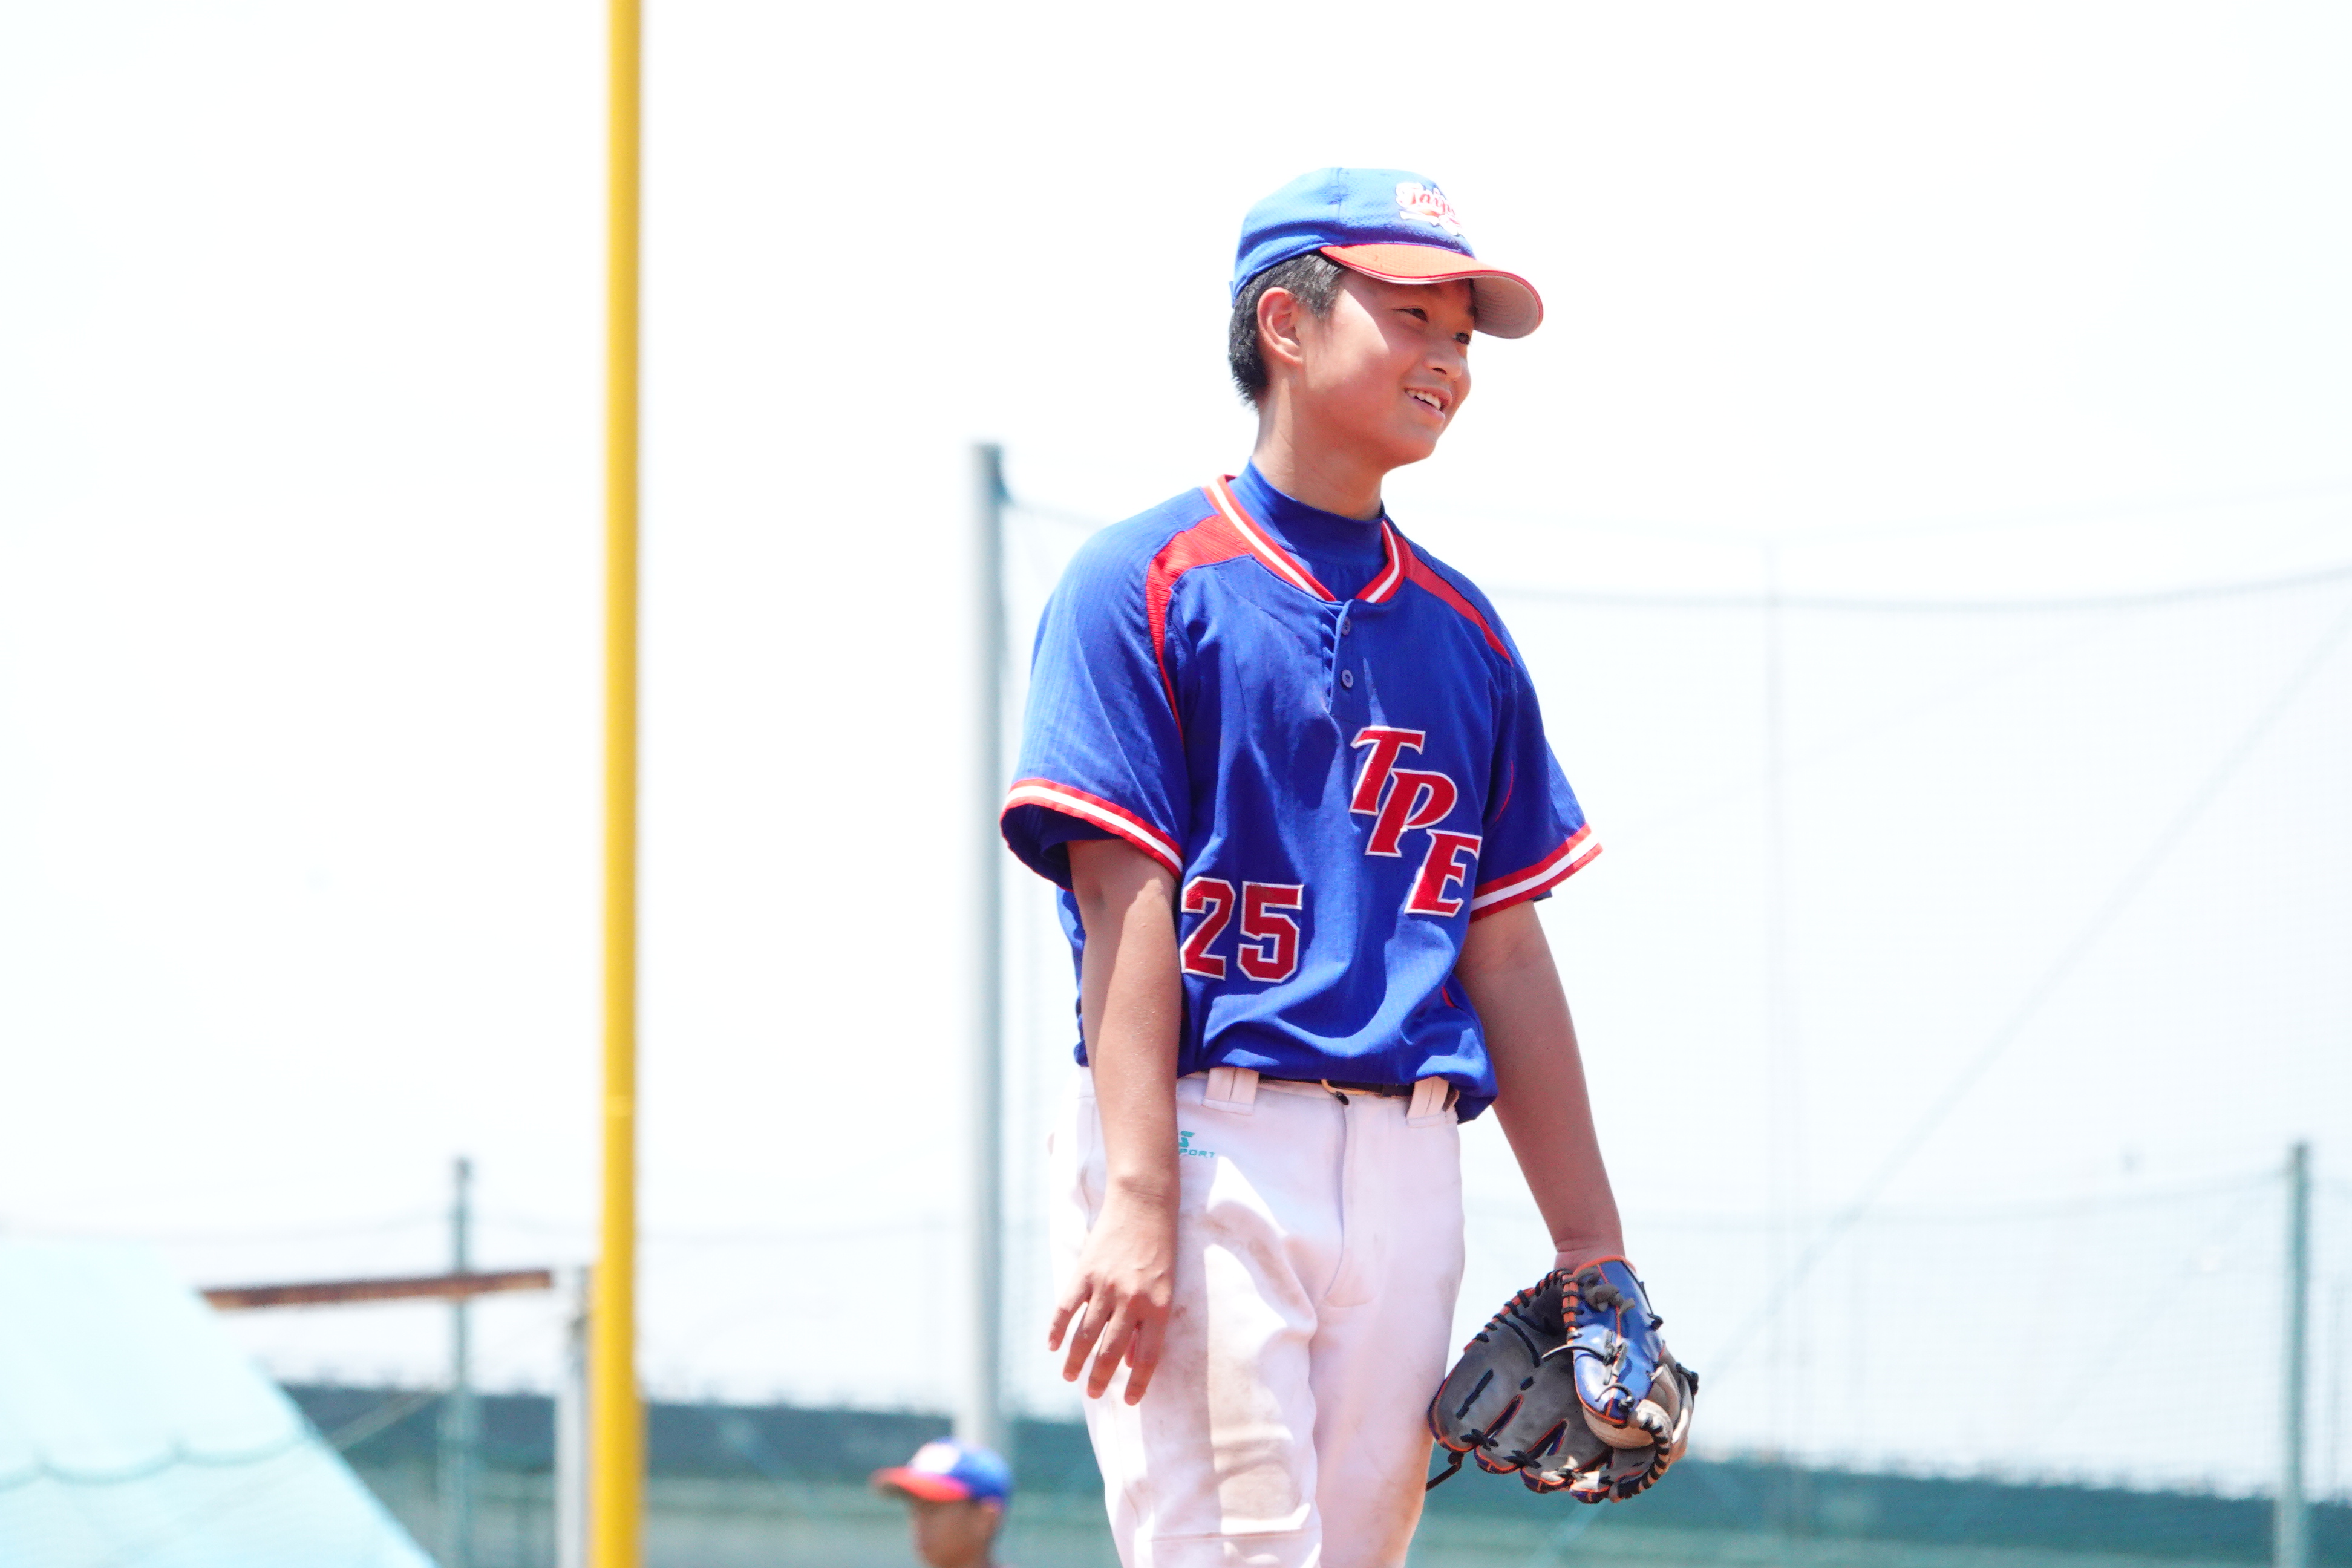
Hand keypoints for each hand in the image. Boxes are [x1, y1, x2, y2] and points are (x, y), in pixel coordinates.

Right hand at [1048, 1184, 1176, 1403]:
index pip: (1148, 1357)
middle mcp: (1132, 1301)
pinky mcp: (1085, 1273)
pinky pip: (1067, 1309)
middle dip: (1100, 1378)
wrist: (1144, 1204)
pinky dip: (1058, 1330)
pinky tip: (1053, 1346)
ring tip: (1071, 1378)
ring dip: (1076, 1361)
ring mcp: (1106, 1287)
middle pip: (1112, 1351)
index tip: (1131, 1401)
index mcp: (1158, 1307)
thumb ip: (1150, 1324)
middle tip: (1093, 1394)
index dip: (1139, 1383)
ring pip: (1086, 1335)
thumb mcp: (1166, 1287)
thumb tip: (1135, 1360)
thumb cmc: (1160, 1248)